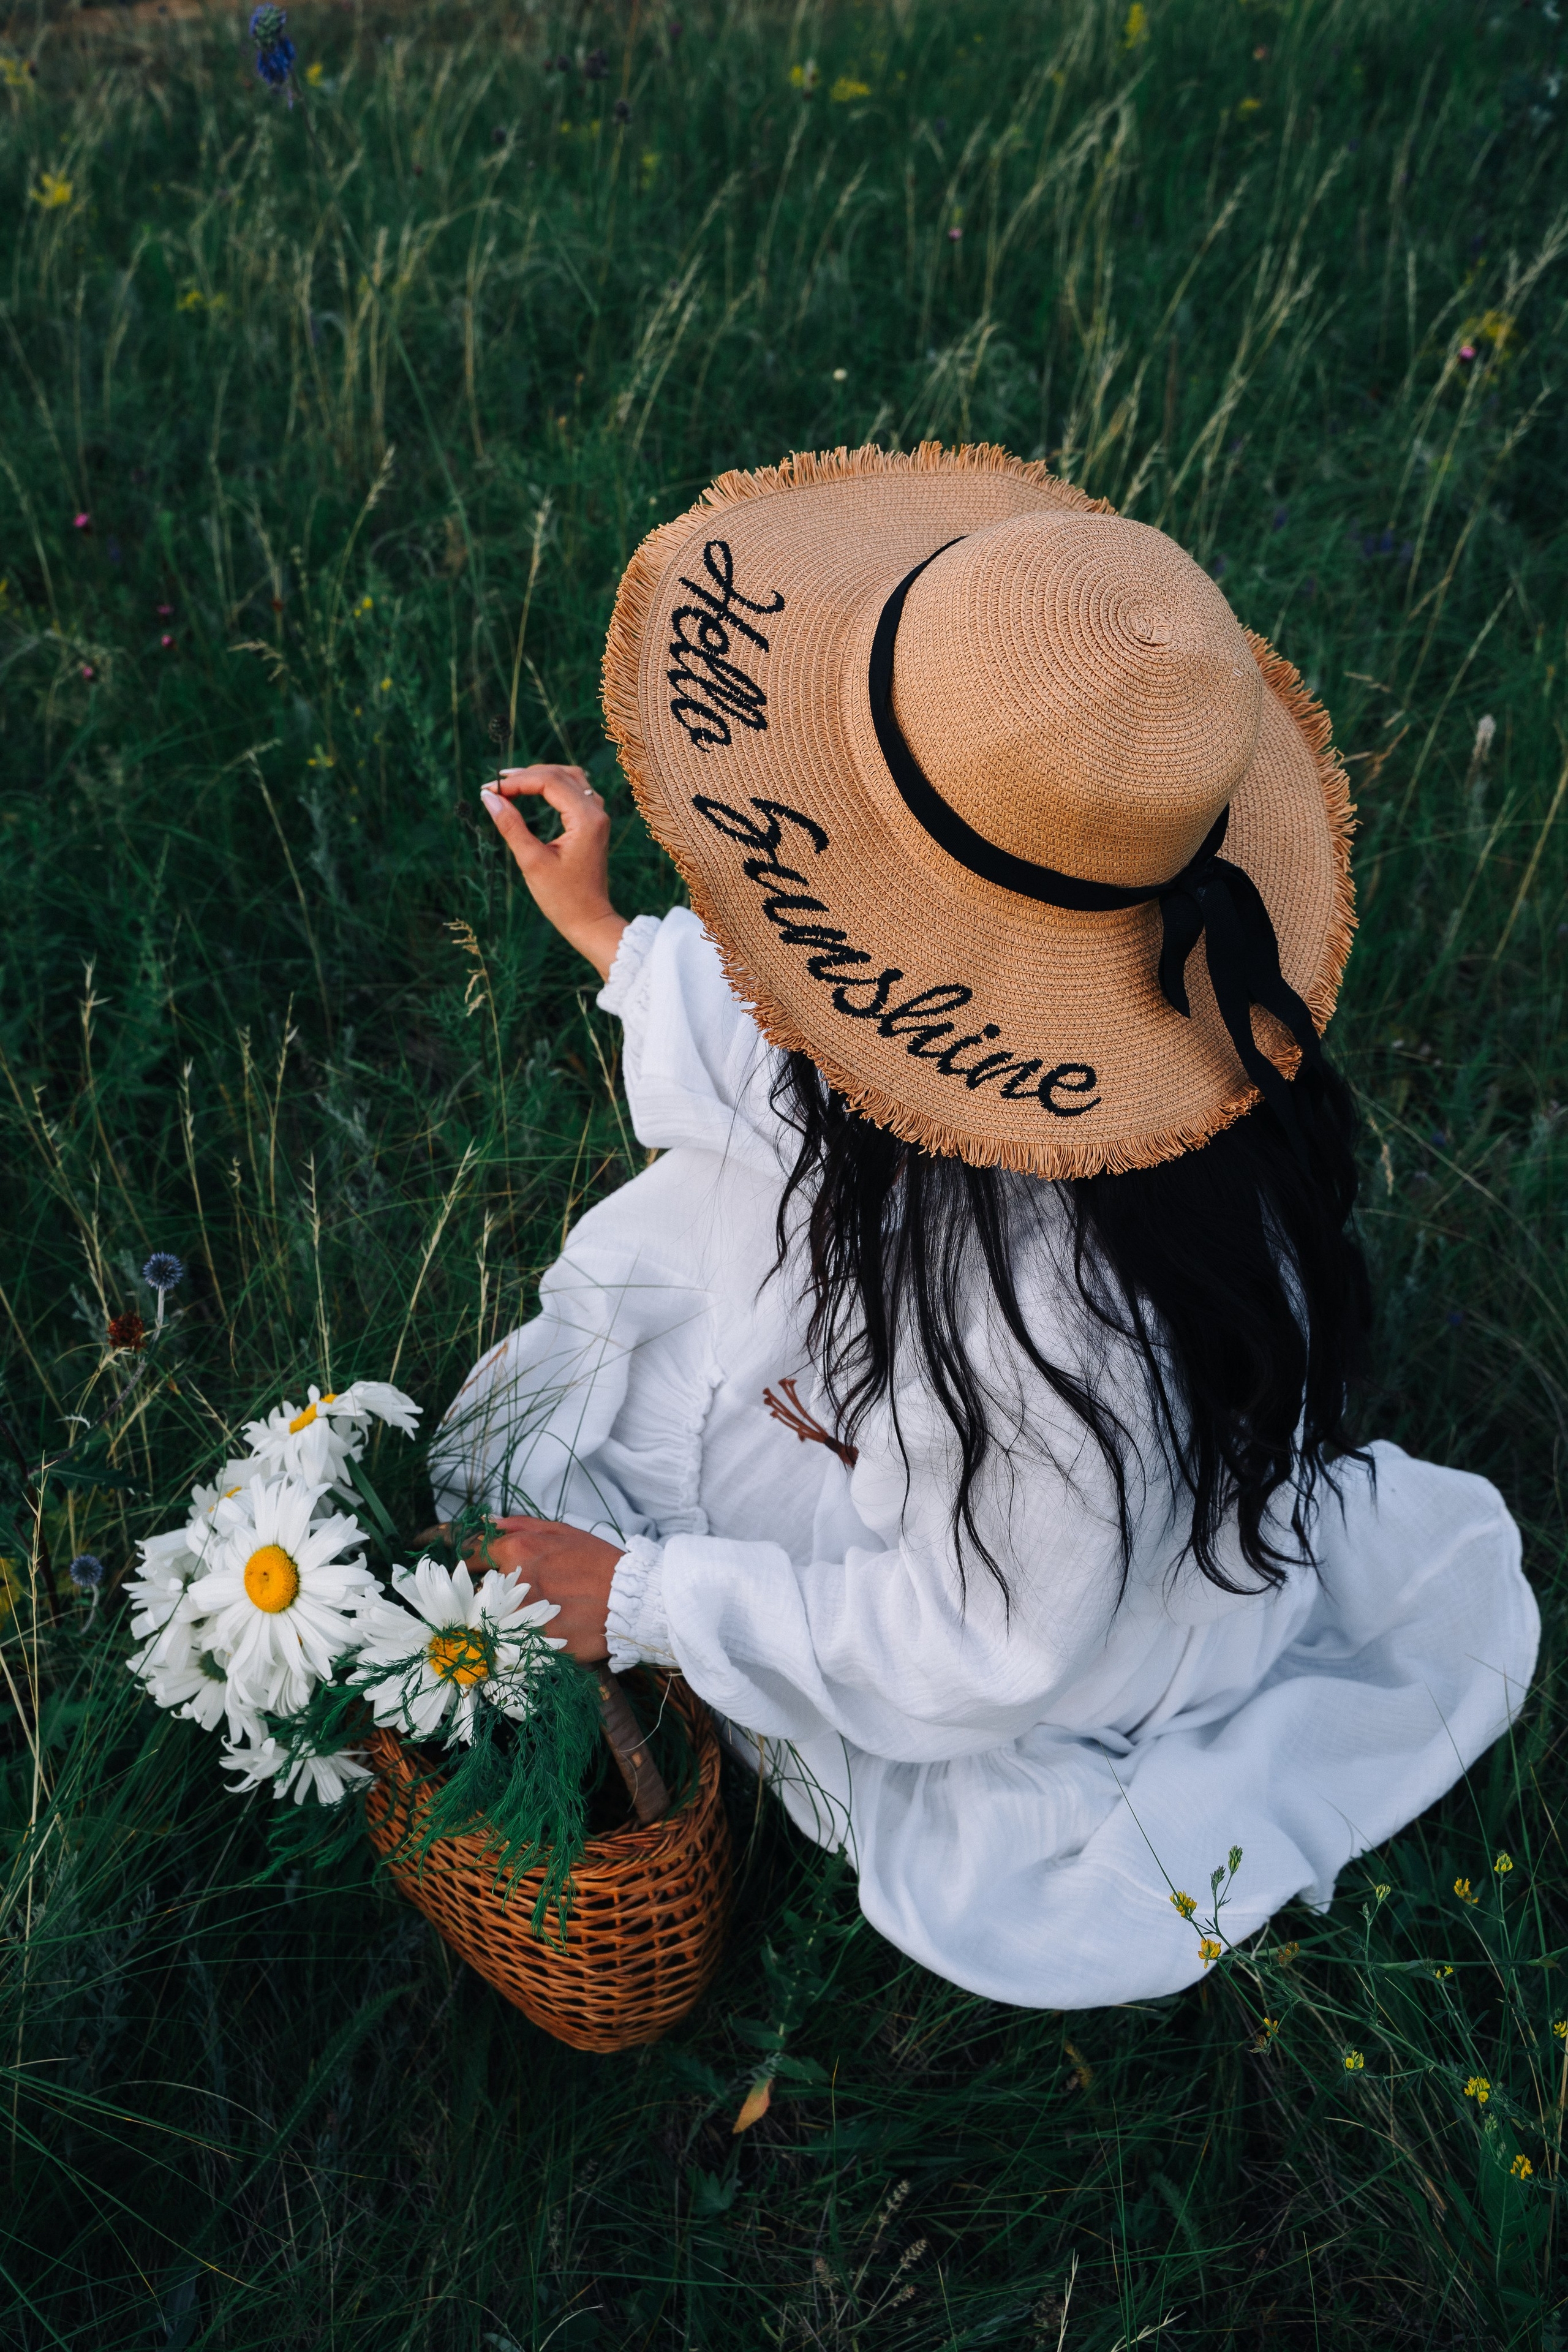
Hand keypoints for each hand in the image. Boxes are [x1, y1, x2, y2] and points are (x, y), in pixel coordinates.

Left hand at [465, 1514, 620, 1663]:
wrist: (629, 1600)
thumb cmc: (596, 1562)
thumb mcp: (562, 1531)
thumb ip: (521, 1524)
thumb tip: (489, 1522)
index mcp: (517, 1550)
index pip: (472, 1555)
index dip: (472, 1562)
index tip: (476, 1568)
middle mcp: (512, 1581)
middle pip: (478, 1588)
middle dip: (490, 1591)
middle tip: (515, 1595)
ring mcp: (518, 1614)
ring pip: (490, 1617)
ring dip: (501, 1616)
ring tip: (529, 1615)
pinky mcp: (529, 1642)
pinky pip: (508, 1640)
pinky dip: (515, 1638)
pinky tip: (536, 1633)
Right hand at [480, 764, 627, 978]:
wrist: (589, 921)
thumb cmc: (562, 898)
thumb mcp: (531, 861)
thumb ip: (511, 826)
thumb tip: (488, 798)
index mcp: (586, 819)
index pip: (549, 782)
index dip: (517, 782)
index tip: (490, 790)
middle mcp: (596, 812)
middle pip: (559, 774)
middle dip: (525, 775)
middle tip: (495, 786)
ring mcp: (598, 816)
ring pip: (570, 778)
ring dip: (540, 776)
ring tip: (511, 784)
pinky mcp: (594, 823)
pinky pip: (575, 791)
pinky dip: (553, 786)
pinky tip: (534, 791)